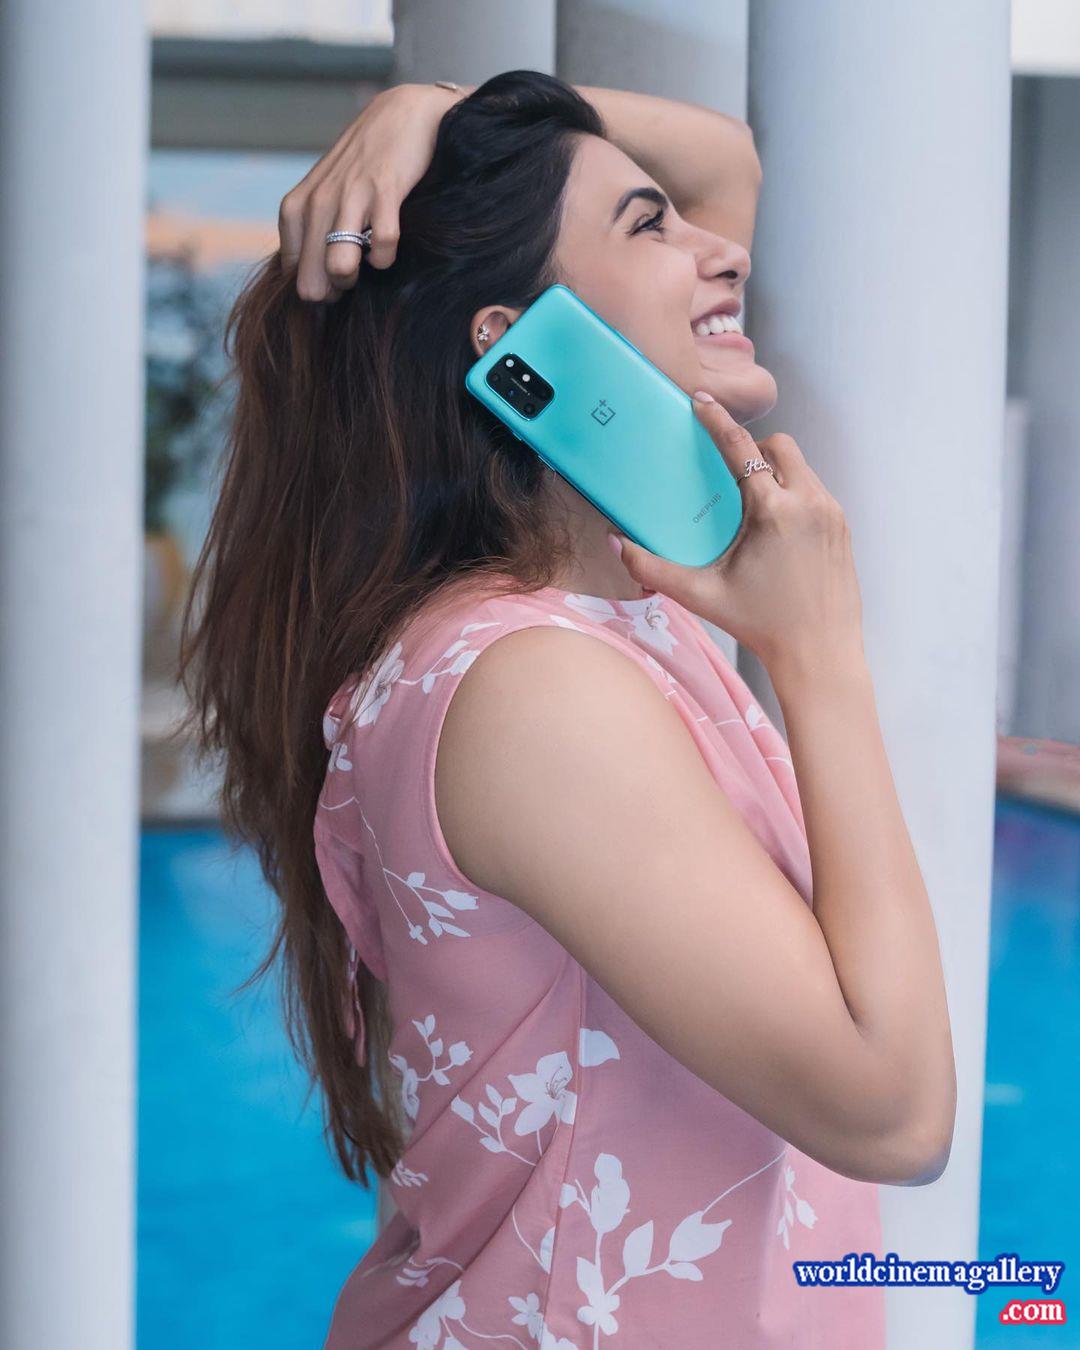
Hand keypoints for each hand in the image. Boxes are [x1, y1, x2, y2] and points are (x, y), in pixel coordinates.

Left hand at [278, 82, 461, 301]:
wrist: (402, 115)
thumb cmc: (363, 165)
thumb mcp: (325, 195)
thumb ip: (312, 234)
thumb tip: (313, 286)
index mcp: (296, 208)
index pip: (292, 275)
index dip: (317, 285)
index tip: (335, 274)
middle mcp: (317, 203)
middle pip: (312, 283)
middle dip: (334, 290)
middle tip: (353, 275)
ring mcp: (349, 197)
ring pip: (339, 268)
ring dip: (357, 278)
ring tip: (368, 262)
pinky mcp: (383, 192)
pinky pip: (382, 249)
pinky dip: (387, 257)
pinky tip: (388, 246)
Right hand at [612, 395, 864, 672]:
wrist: (819, 654)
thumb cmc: (761, 626)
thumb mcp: (701, 595)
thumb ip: (652, 569)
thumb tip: (616, 544)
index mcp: (772, 511)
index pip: (741, 448)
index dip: (717, 420)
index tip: (701, 401)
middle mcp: (808, 502)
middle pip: (779, 446)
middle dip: (753, 447)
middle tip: (729, 469)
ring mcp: (831, 513)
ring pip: (801, 466)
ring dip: (774, 470)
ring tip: (750, 500)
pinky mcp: (842, 526)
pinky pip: (815, 489)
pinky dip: (793, 492)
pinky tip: (775, 523)